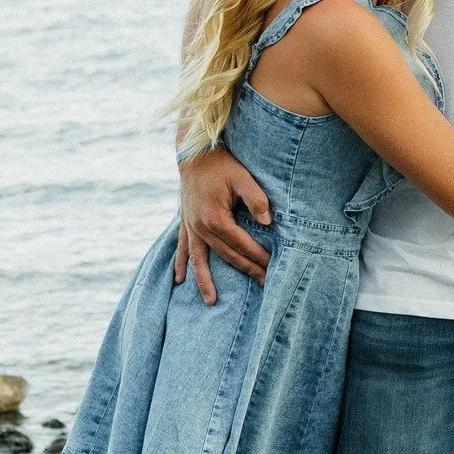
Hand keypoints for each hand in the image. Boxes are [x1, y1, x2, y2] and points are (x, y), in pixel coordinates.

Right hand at [172, 147, 271, 301]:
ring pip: (200, 259)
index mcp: (216, 219)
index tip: (273, 268)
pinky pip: (182, 248)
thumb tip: (267, 222)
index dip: (259, 257)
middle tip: (265, 285)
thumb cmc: (222, 163)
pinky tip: (179, 280)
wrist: (194, 152)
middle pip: (227, 255)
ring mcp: (190, 227)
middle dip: (247, 270)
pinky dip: (180, 264)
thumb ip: (257, 199)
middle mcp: (200, 227)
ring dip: (205, 281)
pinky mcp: (185, 222)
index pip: (242, 245)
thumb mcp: (243, 177)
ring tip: (211, 301)